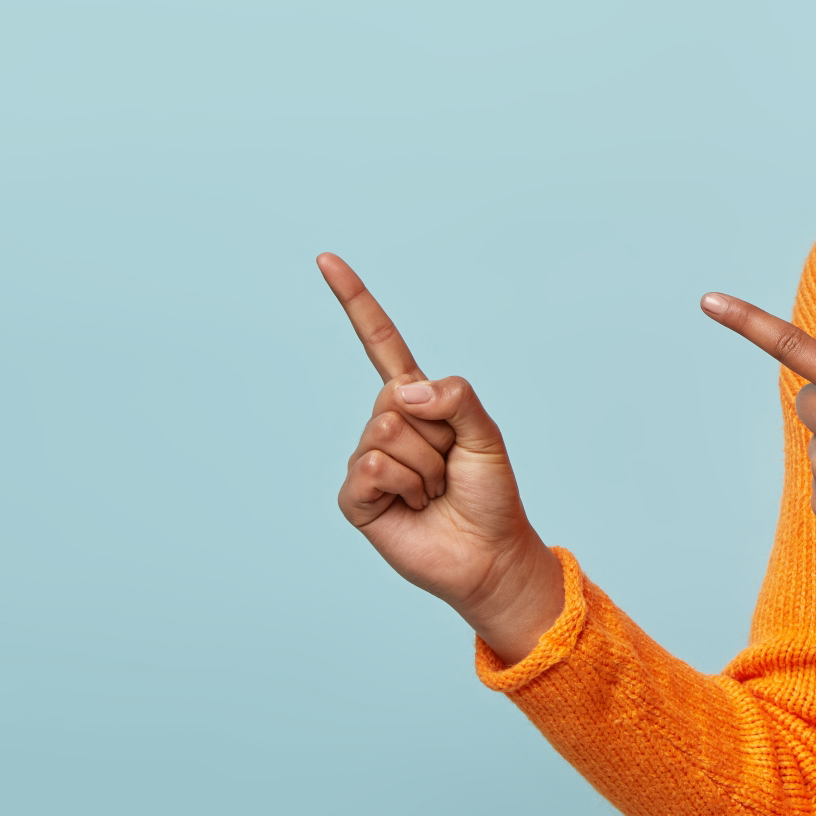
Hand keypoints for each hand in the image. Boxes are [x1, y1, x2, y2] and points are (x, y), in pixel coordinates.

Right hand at [318, 253, 566, 661]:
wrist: (487, 555)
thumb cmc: (490, 494)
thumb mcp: (486, 434)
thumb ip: (456, 397)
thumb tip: (403, 391)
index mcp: (417, 400)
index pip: (380, 343)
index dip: (355, 301)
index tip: (326, 260)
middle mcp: (386, 424)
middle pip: (395, 398)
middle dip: (436, 435)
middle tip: (448, 468)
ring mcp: (366, 460)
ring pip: (385, 434)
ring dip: (423, 467)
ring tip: (434, 492)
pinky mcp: (355, 496)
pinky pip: (370, 468)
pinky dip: (402, 487)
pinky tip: (411, 507)